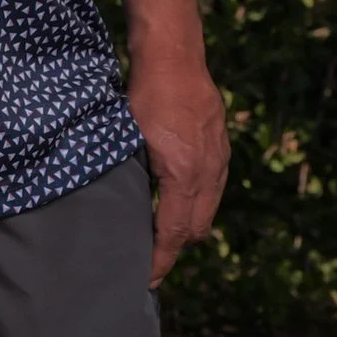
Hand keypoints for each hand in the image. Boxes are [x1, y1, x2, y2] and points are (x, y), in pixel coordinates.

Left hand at [128, 45, 229, 282]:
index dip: (160, 261)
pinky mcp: (221, 148)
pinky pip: (212, 189)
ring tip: (159, 235)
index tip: (146, 280)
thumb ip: (130, 177)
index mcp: (184, 175)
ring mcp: (219, 160)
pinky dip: (195, 203)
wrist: (175, 57)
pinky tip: (175, 200)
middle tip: (146, 259)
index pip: (174, 234)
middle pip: (196, 230)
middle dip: (173, 249)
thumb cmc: (144, 94)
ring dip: (186, 226)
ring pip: (207, 210)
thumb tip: (115, 209)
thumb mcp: (127, 139)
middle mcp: (208, 172)